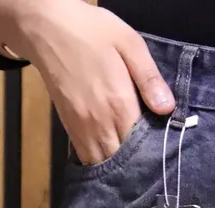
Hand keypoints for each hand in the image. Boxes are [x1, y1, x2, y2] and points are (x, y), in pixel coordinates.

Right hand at [0, 0, 175, 163]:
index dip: (156, 155)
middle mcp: (100, 123)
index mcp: (119, 103)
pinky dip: (101, 165)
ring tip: (135, 170)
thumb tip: (168, 109)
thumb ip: (149, 77)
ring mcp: (82, 128)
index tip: (167, 156)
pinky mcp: (69, 129)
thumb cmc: (91, 31)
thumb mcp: (129, 43)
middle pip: (125, 162)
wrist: (46, 28)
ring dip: (120, 171)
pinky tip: (113, 162)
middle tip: (153, 167)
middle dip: (139, 168)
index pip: (143, 145)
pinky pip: (87, 159)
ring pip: (105, 165)